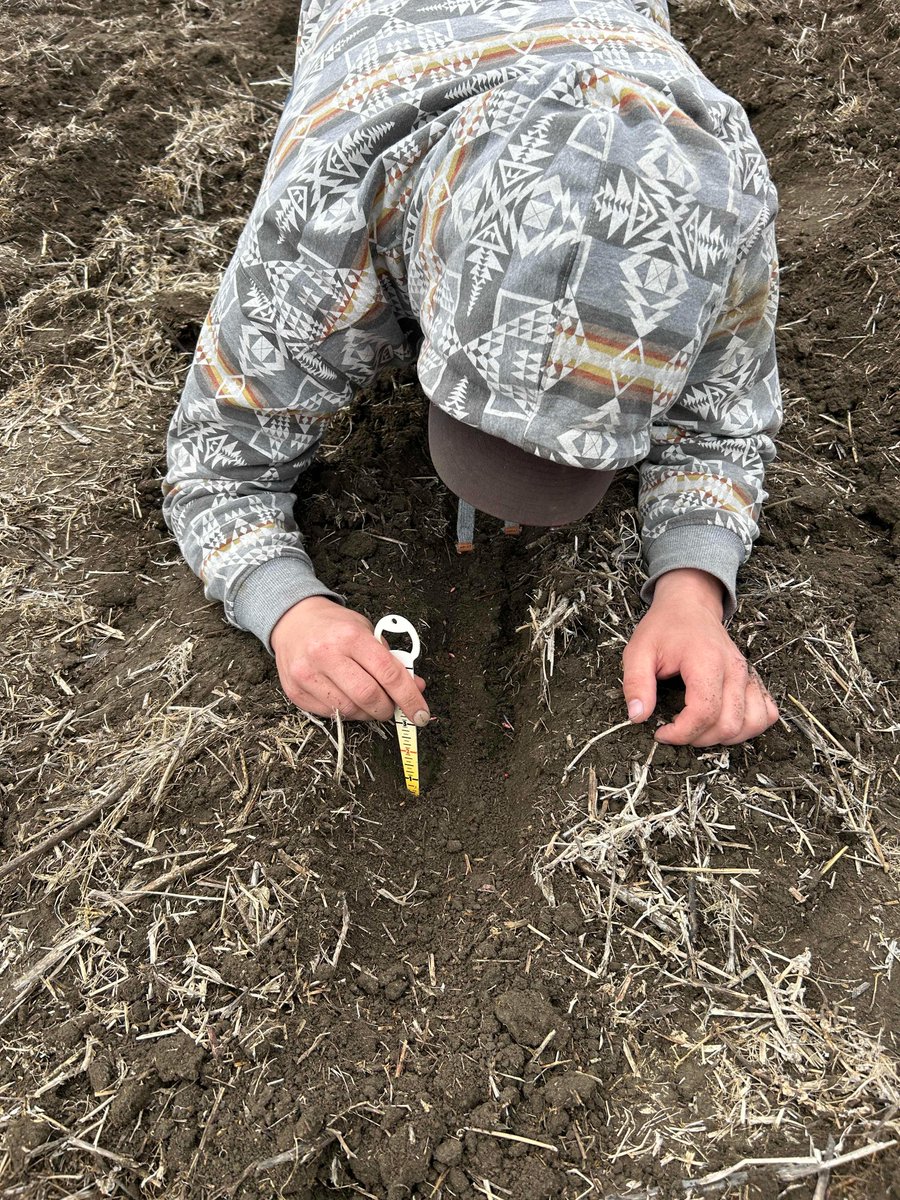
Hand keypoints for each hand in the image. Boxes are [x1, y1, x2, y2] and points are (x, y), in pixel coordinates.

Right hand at [271, 596, 429, 723]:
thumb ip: (391, 660)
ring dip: (368, 713)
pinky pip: (330, 714)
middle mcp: (326, 654)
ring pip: (349, 710)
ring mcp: (307, 674)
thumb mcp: (367, 632)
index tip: (421, 713)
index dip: (409, 697)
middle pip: (369, 696)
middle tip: (392, 708)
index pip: (388, 673)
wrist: (293, 621)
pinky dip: (347, 713)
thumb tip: (416, 688)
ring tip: (370, 703)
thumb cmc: (335, 626)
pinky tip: (348, 700)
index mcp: (350, 636)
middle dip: (388, 709)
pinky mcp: (295, 692)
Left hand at [622, 569, 778, 746]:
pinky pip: (766, 713)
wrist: (691, 605)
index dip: (681, 733)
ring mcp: (747, 674)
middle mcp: (734, 669)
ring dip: (725, 737)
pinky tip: (723, 722)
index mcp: (706, 661)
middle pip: (729, 724)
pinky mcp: (753, 679)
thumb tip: (638, 717)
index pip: (704, 712)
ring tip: (698, 730)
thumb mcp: (638, 651)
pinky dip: (748, 727)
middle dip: (699, 739)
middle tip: (676, 731)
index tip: (661, 732)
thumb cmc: (665, 627)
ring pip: (752, 723)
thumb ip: (636, 684)